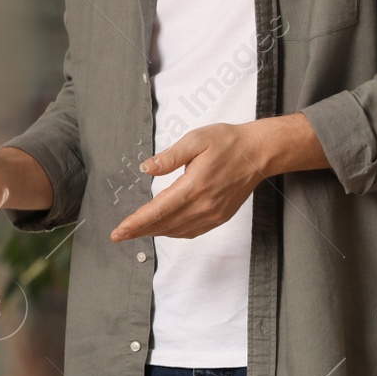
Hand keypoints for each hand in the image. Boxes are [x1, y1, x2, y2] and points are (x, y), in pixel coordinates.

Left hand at [110, 123, 266, 241]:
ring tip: (136, 231)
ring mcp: (213, 214)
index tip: (118, 232)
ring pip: (177, 230)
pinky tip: (164, 228)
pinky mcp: (220, 216)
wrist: (259, 152)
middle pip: (164, 224)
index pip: (158, 210)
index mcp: (194, 186)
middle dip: (139, 231)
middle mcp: (204, 205)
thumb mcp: (195, 140)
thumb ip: (169, 157)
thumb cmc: (227, 142)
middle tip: (119, 235)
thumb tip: (146, 168)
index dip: (135, 223)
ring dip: (155, 232)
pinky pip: (192, 231)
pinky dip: (174, 232)